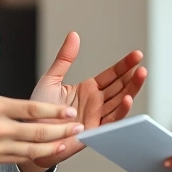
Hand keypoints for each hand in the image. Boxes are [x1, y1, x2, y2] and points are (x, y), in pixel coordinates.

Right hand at [0, 32, 83, 165]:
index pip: (31, 110)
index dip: (54, 111)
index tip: (71, 111)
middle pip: (37, 131)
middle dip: (62, 129)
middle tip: (80, 126)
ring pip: (31, 148)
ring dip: (53, 145)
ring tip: (71, 140)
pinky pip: (19, 158)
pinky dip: (36, 155)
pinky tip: (49, 151)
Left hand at [27, 32, 146, 168]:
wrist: (30, 136)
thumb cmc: (38, 112)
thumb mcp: (51, 80)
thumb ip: (64, 59)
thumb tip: (74, 35)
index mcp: (88, 89)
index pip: (111, 75)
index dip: (124, 65)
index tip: (137, 55)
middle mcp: (96, 103)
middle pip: (120, 87)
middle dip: (132, 76)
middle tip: (141, 65)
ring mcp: (97, 116)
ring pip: (120, 101)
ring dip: (131, 89)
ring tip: (140, 75)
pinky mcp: (94, 131)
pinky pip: (111, 120)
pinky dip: (120, 110)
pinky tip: (127, 99)